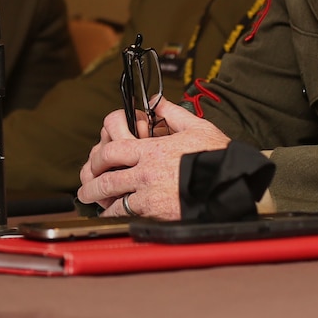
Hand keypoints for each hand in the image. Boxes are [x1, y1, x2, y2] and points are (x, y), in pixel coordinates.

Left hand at [76, 99, 229, 219]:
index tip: (97, 158)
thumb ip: (172, 113)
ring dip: (97, 198)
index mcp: (151, 150)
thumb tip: (157, 102)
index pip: (111, 149)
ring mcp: (149, 194)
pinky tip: (110, 213)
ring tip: (90, 199)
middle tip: (86, 184)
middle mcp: (145, 172)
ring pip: (111, 198)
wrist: (231, 185)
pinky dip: (114, 214)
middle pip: (104, 176)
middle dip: (90, 180)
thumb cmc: (217, 158)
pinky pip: (126, 214)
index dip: (98, 153)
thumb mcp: (196, 127)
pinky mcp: (156, 213)